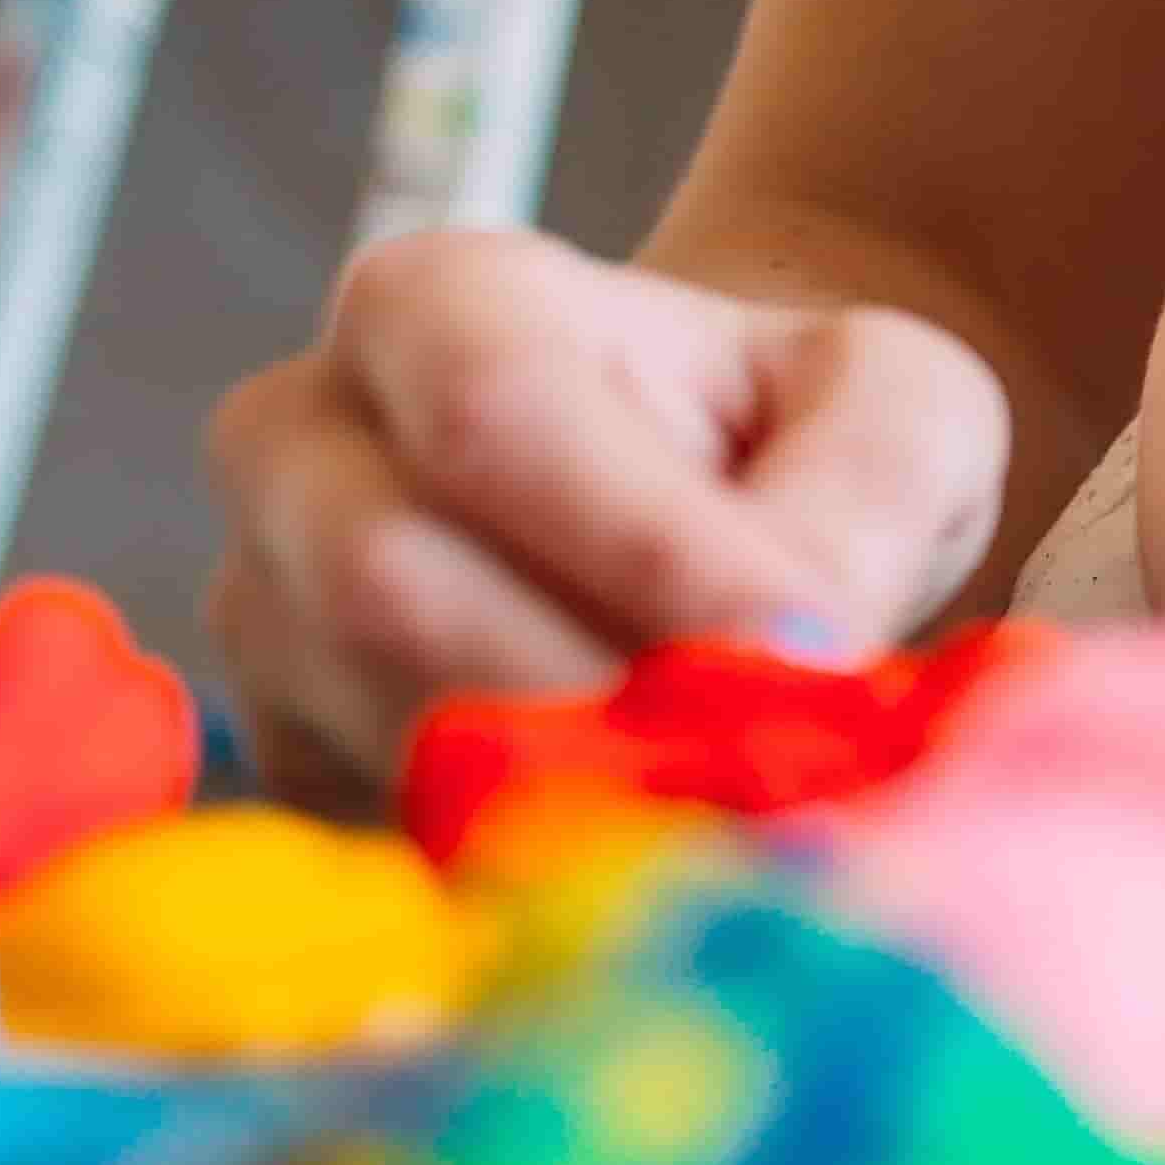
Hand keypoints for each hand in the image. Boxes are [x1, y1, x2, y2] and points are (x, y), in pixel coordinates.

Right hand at [204, 227, 1009, 813]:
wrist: (728, 512)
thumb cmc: (804, 435)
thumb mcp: (896, 405)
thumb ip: (868, 485)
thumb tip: (791, 645)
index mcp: (437, 301)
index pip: (494, 415)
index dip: (645, 547)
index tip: (809, 647)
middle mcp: (302, 442)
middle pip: (393, 588)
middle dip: (602, 693)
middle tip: (785, 766)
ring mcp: (268, 609)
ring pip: (386, 728)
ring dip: (584, 792)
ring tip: (753, 807)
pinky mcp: (289, 756)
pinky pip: (384, 833)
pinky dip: (534, 864)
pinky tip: (663, 855)